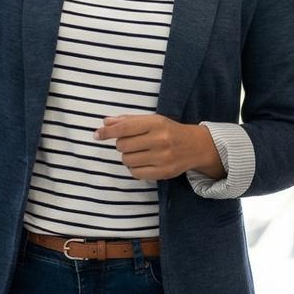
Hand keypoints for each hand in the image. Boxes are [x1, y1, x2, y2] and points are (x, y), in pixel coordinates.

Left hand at [94, 115, 224, 180]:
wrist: (196, 146)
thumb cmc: (169, 131)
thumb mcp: (152, 120)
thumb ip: (128, 120)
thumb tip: (105, 122)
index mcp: (156, 123)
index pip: (124, 127)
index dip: (107, 131)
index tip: (97, 134)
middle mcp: (160, 140)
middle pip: (122, 145)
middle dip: (122, 144)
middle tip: (132, 142)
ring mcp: (162, 157)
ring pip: (127, 160)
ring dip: (127, 157)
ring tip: (138, 152)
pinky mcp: (164, 172)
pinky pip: (135, 173)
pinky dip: (134, 168)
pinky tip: (142, 162)